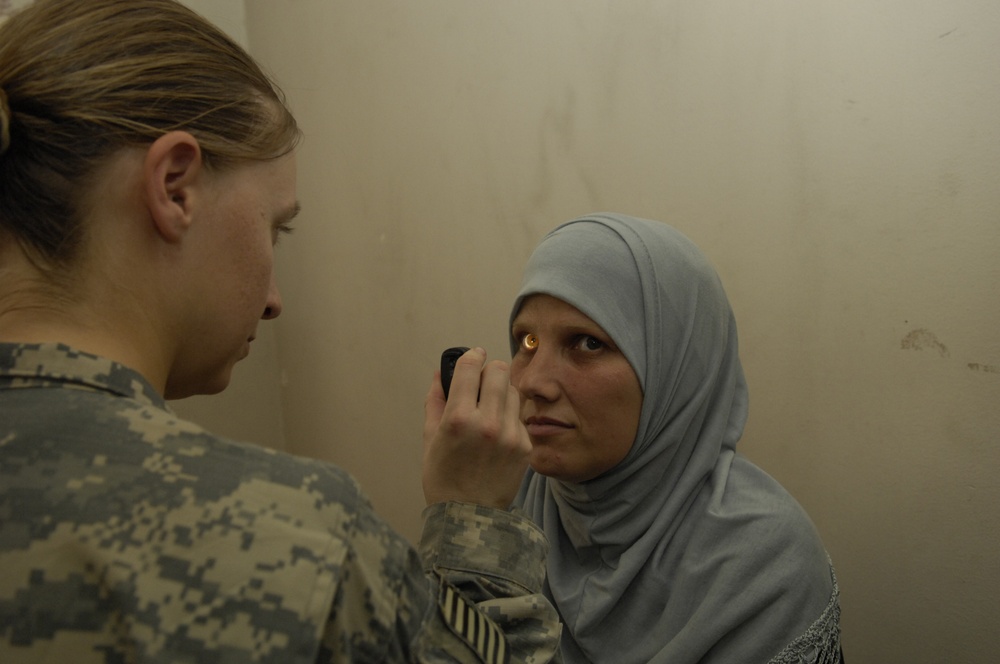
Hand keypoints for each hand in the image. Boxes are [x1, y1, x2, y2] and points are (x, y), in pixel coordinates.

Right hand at [422, 347, 529, 508]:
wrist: (468, 517)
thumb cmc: (443, 478)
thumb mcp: (429, 438)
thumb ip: (435, 400)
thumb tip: (440, 373)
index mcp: (458, 418)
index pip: (470, 367)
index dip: (471, 355)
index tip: (473, 355)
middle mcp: (486, 423)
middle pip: (498, 370)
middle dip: (489, 370)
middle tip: (481, 382)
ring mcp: (510, 435)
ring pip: (513, 390)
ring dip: (501, 392)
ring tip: (489, 408)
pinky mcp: (525, 446)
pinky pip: (519, 415)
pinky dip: (509, 416)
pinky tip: (497, 432)